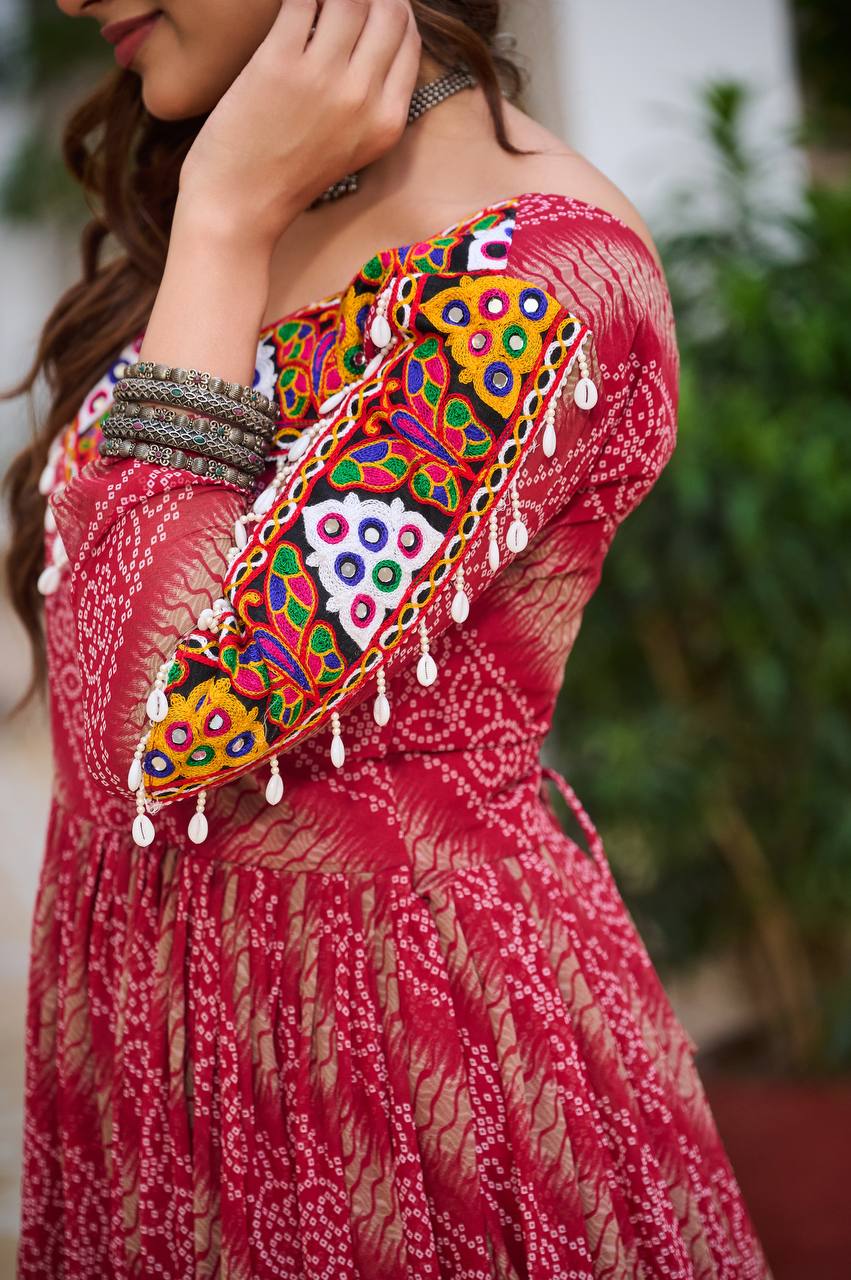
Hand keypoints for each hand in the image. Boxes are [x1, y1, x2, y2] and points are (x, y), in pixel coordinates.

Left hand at [178, 0, 420, 248]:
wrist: (240, 209)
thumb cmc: (285, 179)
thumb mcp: (349, 148)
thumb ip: (367, 101)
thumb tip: (363, 40)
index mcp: (387, 121)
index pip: (408, 38)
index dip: (391, 9)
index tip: (369, 3)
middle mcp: (364, 98)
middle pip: (389, 9)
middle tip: (339, 0)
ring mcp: (324, 79)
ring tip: (313, 4)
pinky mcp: (280, 63)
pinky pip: (301, 0)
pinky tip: (289, 5)